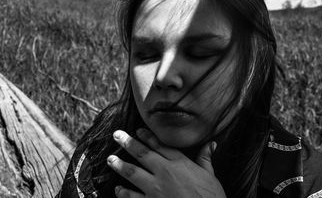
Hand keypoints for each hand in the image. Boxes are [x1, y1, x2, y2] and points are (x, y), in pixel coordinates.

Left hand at [107, 128, 226, 197]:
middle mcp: (165, 172)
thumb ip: (205, 159)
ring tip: (110, 159)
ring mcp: (156, 189)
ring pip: (133, 173)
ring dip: (119, 165)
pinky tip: (117, 189)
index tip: (137, 130)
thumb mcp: (211, 176)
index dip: (147, 136)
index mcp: (180, 163)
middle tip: (116, 135)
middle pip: (143, 154)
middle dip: (127, 143)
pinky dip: (123, 193)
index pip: (160, 145)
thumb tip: (211, 144)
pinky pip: (133, 197)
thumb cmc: (211, 197)